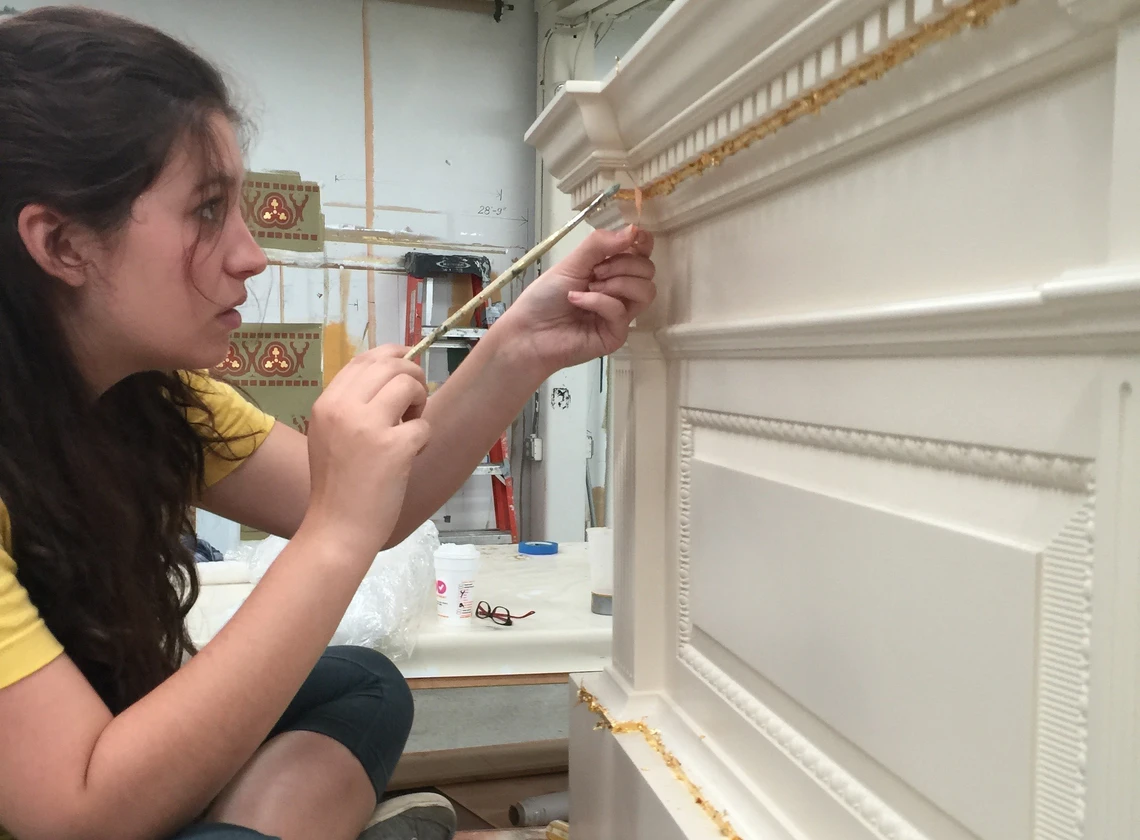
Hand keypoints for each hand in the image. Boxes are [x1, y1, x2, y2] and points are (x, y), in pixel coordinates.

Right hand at [301, 345, 429, 558]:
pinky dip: (423, 439)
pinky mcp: (392, 448)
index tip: (409, 359)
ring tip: (411, 427)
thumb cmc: (337, 487)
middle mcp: (343, 408)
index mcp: (326, 403)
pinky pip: (423, 426)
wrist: (337, 528)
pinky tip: (409, 456)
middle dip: (413, 376)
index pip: (363, 359)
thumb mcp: (330, 435)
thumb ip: (352, 406)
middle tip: (416, 402)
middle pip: (391, 365)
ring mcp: (367, 427)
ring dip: (420, 402)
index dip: (392, 354)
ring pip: (409, 385)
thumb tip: (392, 376)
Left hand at [496, 225, 655, 372]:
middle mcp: (620, 292)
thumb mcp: (572, 263)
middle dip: (623, 264)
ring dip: (618, 282)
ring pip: (646, 291)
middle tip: (596, 271)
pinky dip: (598, 301)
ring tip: (590, 286)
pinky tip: (577, 301)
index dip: (643, 242)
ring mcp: (620, 315)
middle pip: (648, 270)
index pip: (642, 254)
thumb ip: (600, 244)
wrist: (528, 332)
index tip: (634, 237)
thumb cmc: (545, 297)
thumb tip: (634, 230)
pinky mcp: (616, 335)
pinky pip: (621, 311)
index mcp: (611, 271)